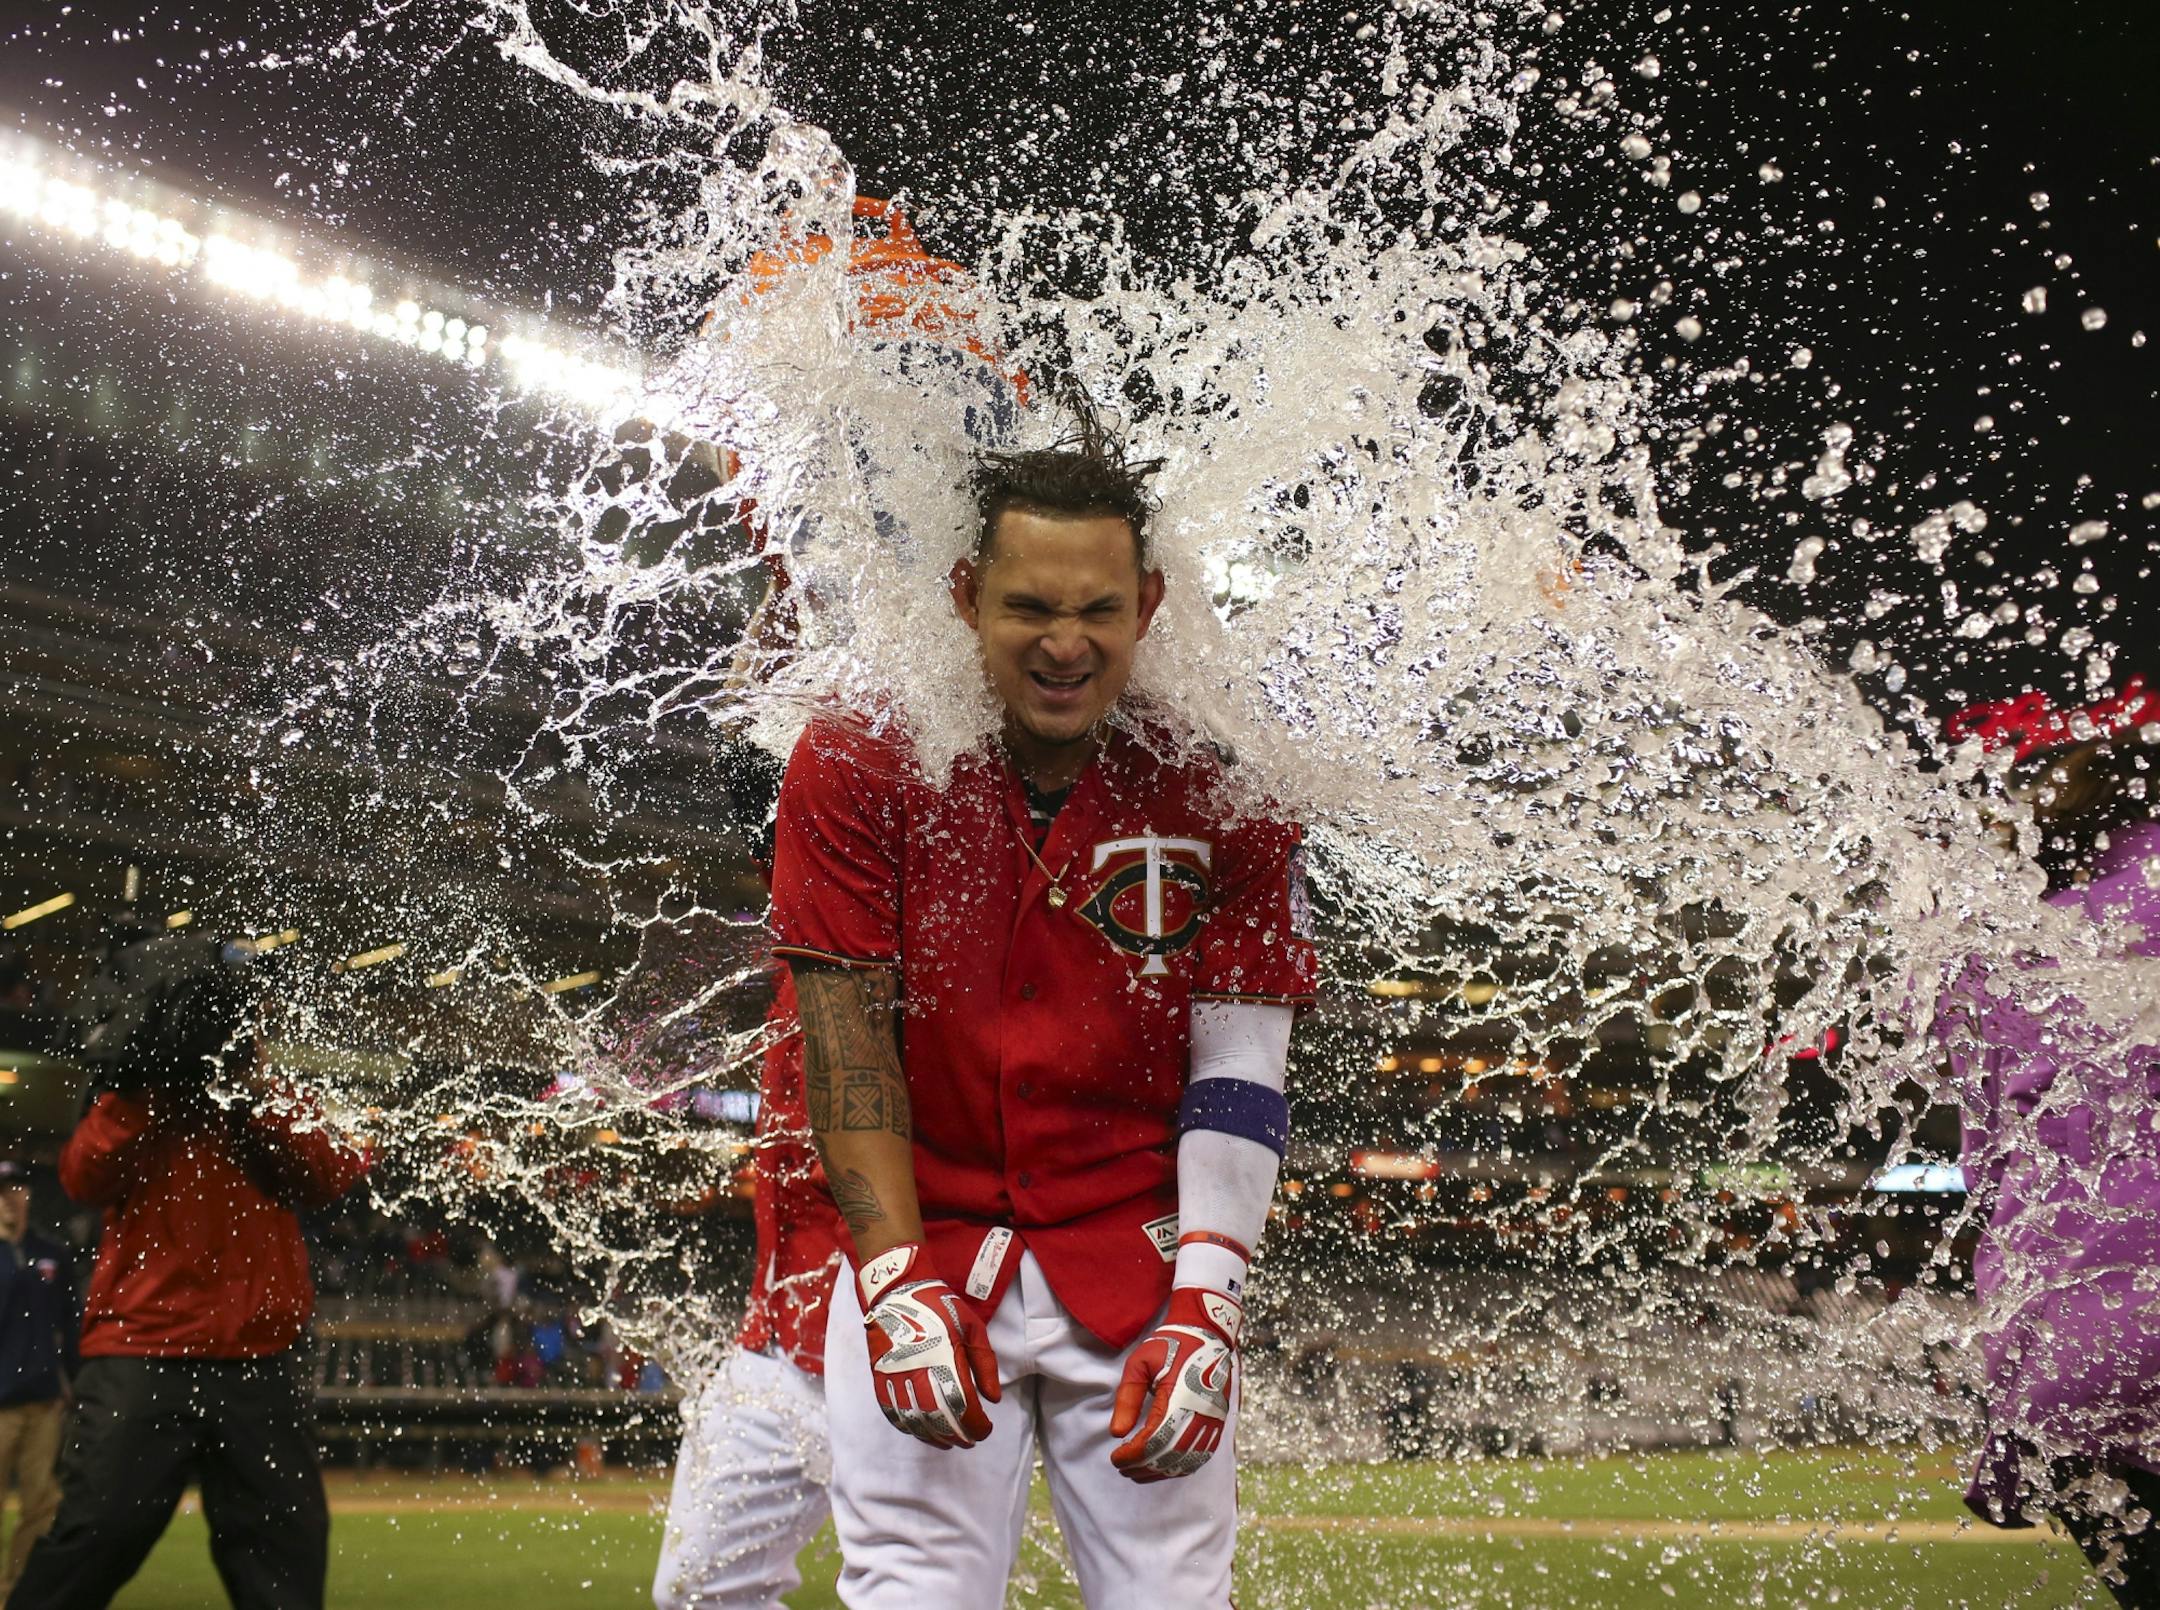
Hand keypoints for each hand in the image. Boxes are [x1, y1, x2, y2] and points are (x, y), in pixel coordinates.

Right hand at [856, 1243, 999, 1448]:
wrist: (896, 1291)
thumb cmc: (939, 1307)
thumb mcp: (972, 1327)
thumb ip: (985, 1364)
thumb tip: (993, 1399)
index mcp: (944, 1358)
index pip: (963, 1406)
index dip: (977, 1425)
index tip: (986, 1428)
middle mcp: (918, 1371)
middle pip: (940, 1419)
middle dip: (959, 1435)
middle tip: (971, 1440)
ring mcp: (896, 1376)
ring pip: (915, 1421)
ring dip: (935, 1437)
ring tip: (950, 1441)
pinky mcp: (880, 1378)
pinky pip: (892, 1413)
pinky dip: (909, 1428)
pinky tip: (923, 1432)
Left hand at [1108, 1286, 1240, 1481]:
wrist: (1208, 1335)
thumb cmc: (1171, 1346)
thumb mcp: (1140, 1363)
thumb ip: (1128, 1397)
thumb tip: (1117, 1433)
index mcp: (1179, 1398)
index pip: (1153, 1441)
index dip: (1132, 1455)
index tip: (1115, 1457)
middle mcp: (1200, 1414)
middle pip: (1169, 1456)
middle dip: (1142, 1466)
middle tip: (1122, 1467)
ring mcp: (1213, 1422)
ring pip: (1185, 1461)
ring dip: (1159, 1471)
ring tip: (1137, 1471)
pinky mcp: (1219, 1424)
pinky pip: (1200, 1456)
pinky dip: (1179, 1467)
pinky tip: (1162, 1466)